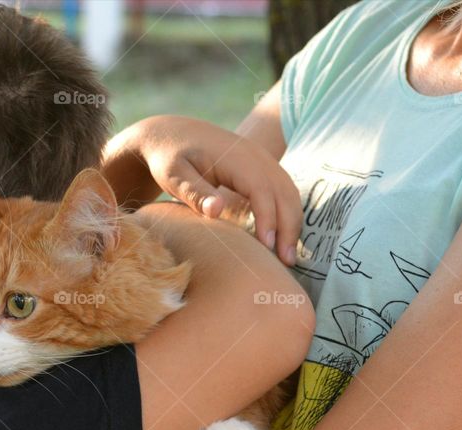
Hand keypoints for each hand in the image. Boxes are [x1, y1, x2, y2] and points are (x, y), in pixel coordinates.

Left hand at [105, 115, 301, 264]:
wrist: (170, 133)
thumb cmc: (169, 158)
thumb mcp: (174, 175)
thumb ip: (196, 193)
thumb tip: (218, 211)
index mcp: (235, 157)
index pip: (261, 189)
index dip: (267, 218)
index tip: (267, 247)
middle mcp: (254, 155)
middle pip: (283, 191)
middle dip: (288, 227)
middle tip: (286, 263)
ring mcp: (261, 158)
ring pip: (288, 191)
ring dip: (292, 223)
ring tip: (288, 257)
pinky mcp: (260, 166)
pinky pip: (282, 189)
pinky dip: (287, 213)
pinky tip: (282, 238)